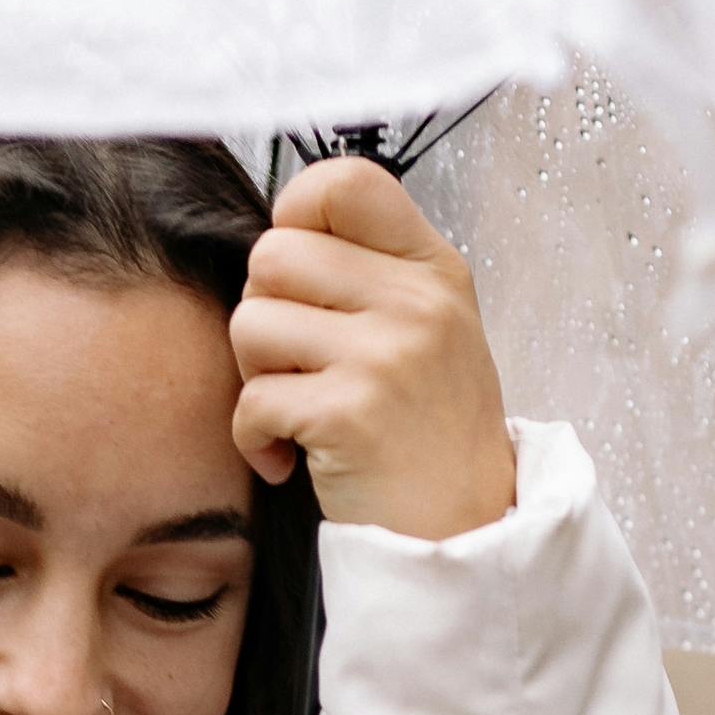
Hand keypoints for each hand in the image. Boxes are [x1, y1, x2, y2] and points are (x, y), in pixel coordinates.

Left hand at [229, 159, 516, 539]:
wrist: (464, 533)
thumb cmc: (428, 432)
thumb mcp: (429, 330)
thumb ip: (368, 274)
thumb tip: (279, 230)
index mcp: (432, 268)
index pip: (345, 181)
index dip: (295, 215)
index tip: (296, 275)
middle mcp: (416, 302)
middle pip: (273, 254)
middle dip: (262, 313)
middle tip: (292, 365)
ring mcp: (387, 355)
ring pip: (250, 322)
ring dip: (254, 376)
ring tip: (295, 411)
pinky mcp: (351, 413)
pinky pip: (251, 399)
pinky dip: (254, 439)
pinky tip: (288, 459)